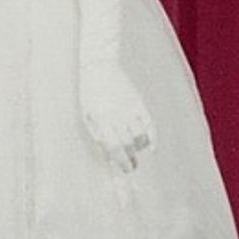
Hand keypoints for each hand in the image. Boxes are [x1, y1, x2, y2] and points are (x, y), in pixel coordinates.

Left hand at [78, 56, 157, 173]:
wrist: (99, 66)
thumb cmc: (89, 93)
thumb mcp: (86, 114)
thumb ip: (96, 135)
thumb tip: (107, 157)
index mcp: (101, 119)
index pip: (113, 148)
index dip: (120, 163)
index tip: (124, 171)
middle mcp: (116, 115)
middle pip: (127, 146)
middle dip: (130, 161)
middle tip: (131, 167)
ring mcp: (129, 108)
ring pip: (139, 137)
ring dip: (138, 148)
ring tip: (134, 150)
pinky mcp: (138, 102)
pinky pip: (149, 125)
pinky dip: (152, 138)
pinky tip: (151, 147)